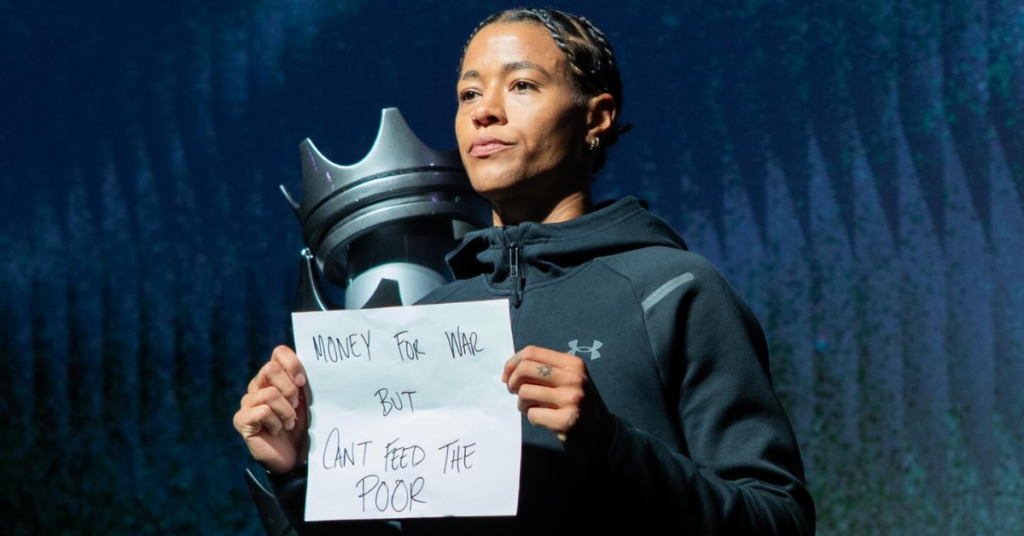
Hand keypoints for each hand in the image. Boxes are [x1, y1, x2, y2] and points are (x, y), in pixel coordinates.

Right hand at [233, 345, 309, 473]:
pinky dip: (276, 423)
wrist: (295, 456)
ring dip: (286, 411)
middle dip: (290, 389)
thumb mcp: (306, 400)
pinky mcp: (241, 419)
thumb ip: (302, 381)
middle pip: (270, 369)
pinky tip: (276, 430)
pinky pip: (263, 411)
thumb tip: (308, 364)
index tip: (303, 382)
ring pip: (270, 393)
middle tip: (296, 406)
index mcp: (274, 376)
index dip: (293, 364)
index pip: (279, 352)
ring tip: (288, 423)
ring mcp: (247, 402)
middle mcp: (257, 385)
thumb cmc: (301, 425)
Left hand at [501, 345, 615, 460]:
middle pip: (525, 369)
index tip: (506, 375)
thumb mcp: (568, 379)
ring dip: (521, 403)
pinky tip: (543, 420)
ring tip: (530, 408)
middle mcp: (574, 378)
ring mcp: (571, 399)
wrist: (602, 434)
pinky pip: (533, 414)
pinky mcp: (566, 421)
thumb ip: (544, 370)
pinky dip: (532, 418)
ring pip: (525, 392)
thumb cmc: (577, 404)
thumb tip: (509, 370)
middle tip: (514, 392)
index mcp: (573, 363)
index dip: (513, 363)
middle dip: (512, 381)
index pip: (533, 352)